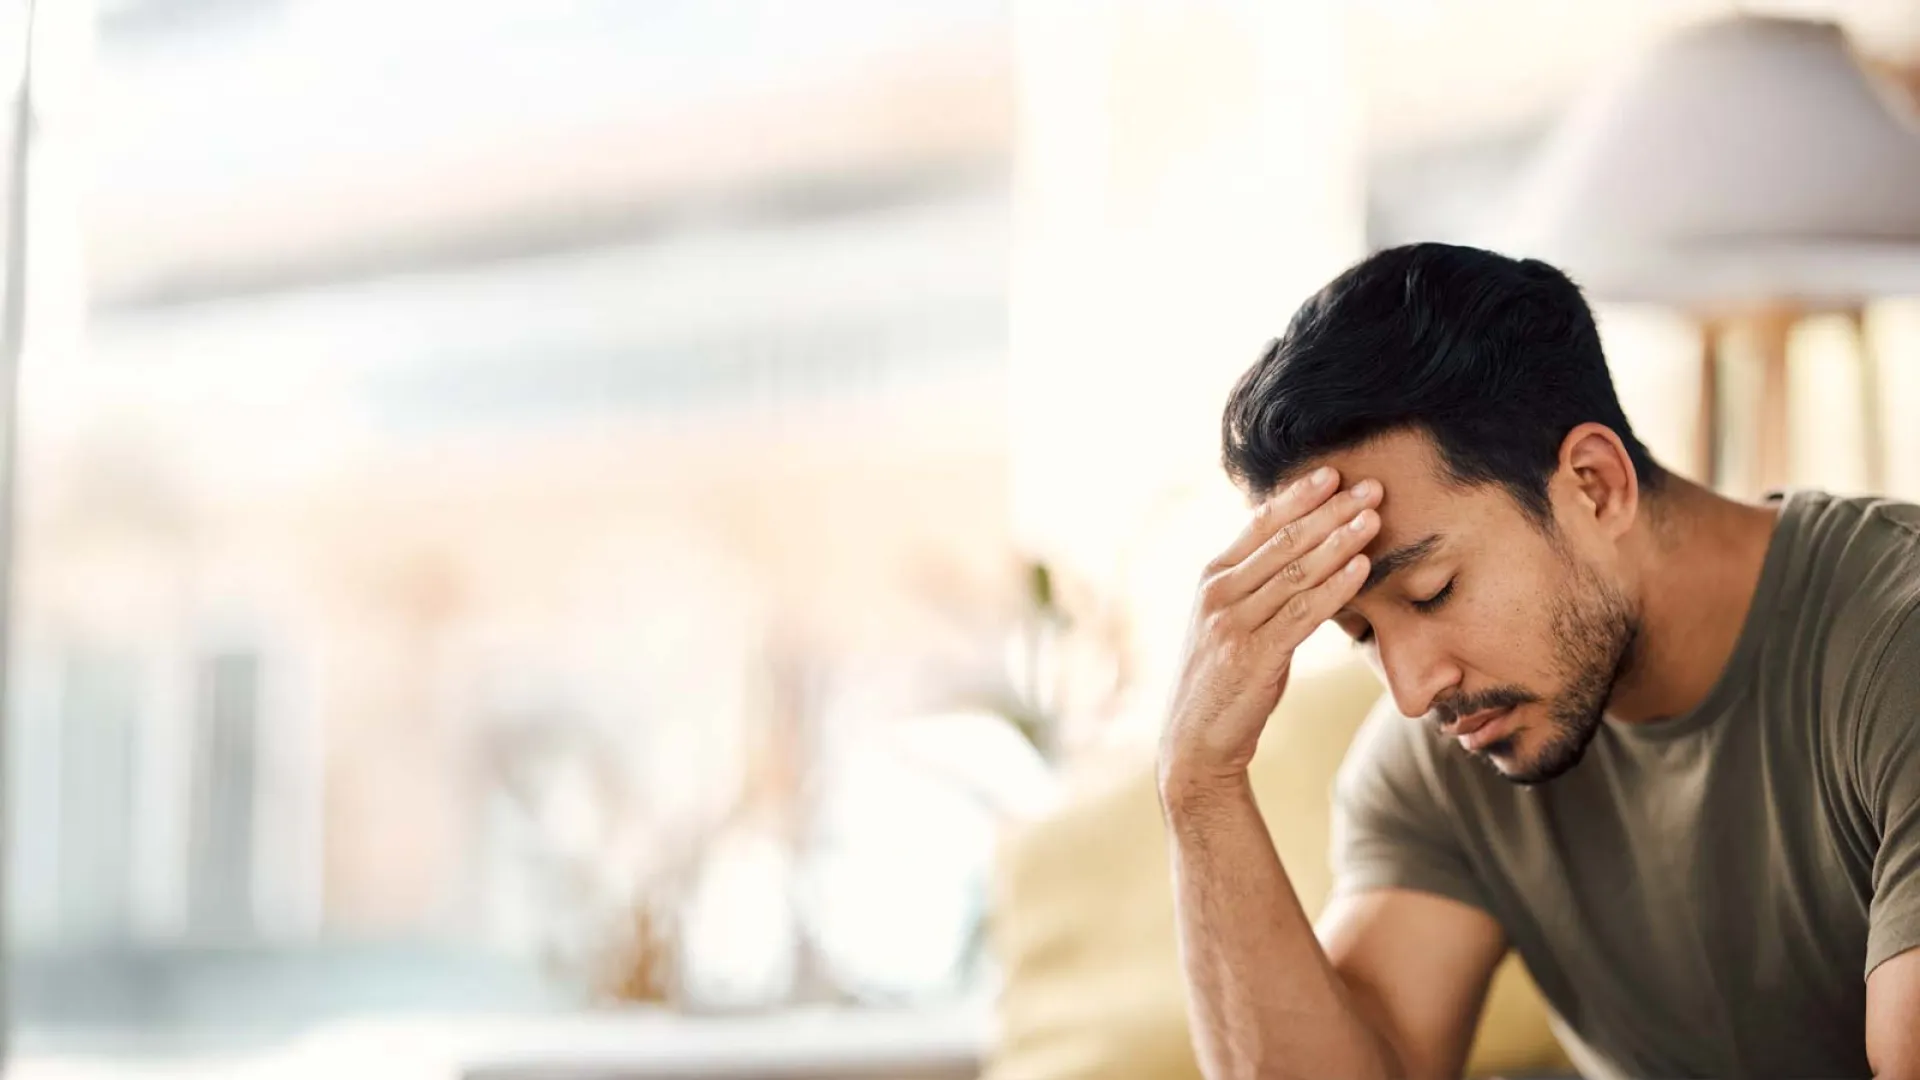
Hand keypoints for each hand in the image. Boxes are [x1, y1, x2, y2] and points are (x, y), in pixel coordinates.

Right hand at [1158, 467, 1381, 803]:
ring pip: (1296, 572)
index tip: (1334, 472)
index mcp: (1212, 577)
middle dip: (1330, 510)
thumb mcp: (1230, 621)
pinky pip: (1302, 613)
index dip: (1299, 496)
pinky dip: (1335, 587)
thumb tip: (1300, 550)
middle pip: (1283, 540)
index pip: (1260, 524)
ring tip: (1374, 517)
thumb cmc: (1223, 678)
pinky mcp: (1253, 655)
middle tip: (1370, 486)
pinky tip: (1362, 567)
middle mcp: (1218, 593)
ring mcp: (1233, 623)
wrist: (1196, 739)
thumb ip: (1256, 586)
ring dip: (1339, 541)